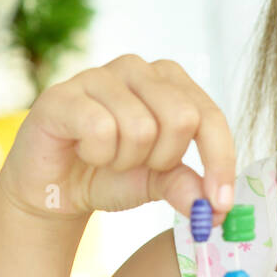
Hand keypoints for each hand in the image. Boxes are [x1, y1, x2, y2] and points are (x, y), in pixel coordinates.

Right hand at [0, 53, 235, 222]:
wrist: (56, 188)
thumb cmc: (111, 175)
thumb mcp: (159, 183)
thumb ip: (188, 187)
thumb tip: (214, 207)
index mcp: (170, 81)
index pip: (210, 116)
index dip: (220, 162)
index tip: (220, 204)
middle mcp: (138, 69)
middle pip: (182, 118)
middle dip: (164, 159)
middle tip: (140, 165)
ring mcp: (99, 76)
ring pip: (141, 128)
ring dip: (126, 160)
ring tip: (107, 158)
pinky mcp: (63, 95)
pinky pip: (101, 129)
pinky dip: (98, 155)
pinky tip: (84, 151)